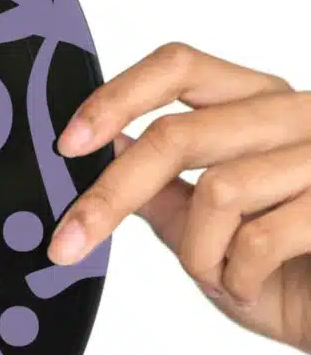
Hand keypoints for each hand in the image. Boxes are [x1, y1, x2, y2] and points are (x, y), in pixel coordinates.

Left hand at [47, 42, 310, 353]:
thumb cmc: (289, 275)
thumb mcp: (207, 228)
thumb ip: (161, 185)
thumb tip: (103, 148)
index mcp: (258, 104)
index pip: (178, 67)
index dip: (116, 99)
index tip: (68, 144)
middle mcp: (297, 114)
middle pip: (175, 134)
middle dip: (110, 197)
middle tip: (67, 243)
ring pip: (217, 190)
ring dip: (198, 253)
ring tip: (219, 277)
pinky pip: (260, 238)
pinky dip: (236, 277)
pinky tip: (249, 288)